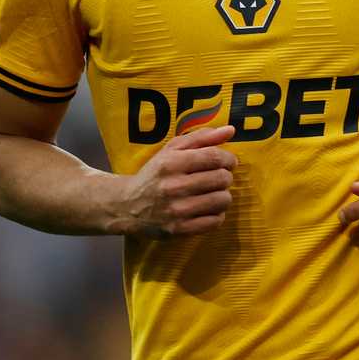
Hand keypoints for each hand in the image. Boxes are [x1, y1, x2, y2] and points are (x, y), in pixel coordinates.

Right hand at [116, 124, 236, 238]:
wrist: (128, 205)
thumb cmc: (155, 173)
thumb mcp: (172, 150)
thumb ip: (202, 137)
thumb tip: (231, 130)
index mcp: (171, 163)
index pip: (214, 157)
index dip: (228, 159)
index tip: (228, 162)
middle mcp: (173, 186)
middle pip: (221, 179)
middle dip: (225, 176)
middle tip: (217, 178)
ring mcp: (177, 210)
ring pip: (222, 200)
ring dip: (223, 196)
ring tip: (212, 193)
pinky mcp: (179, 229)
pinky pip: (215, 221)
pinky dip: (217, 214)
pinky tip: (207, 209)